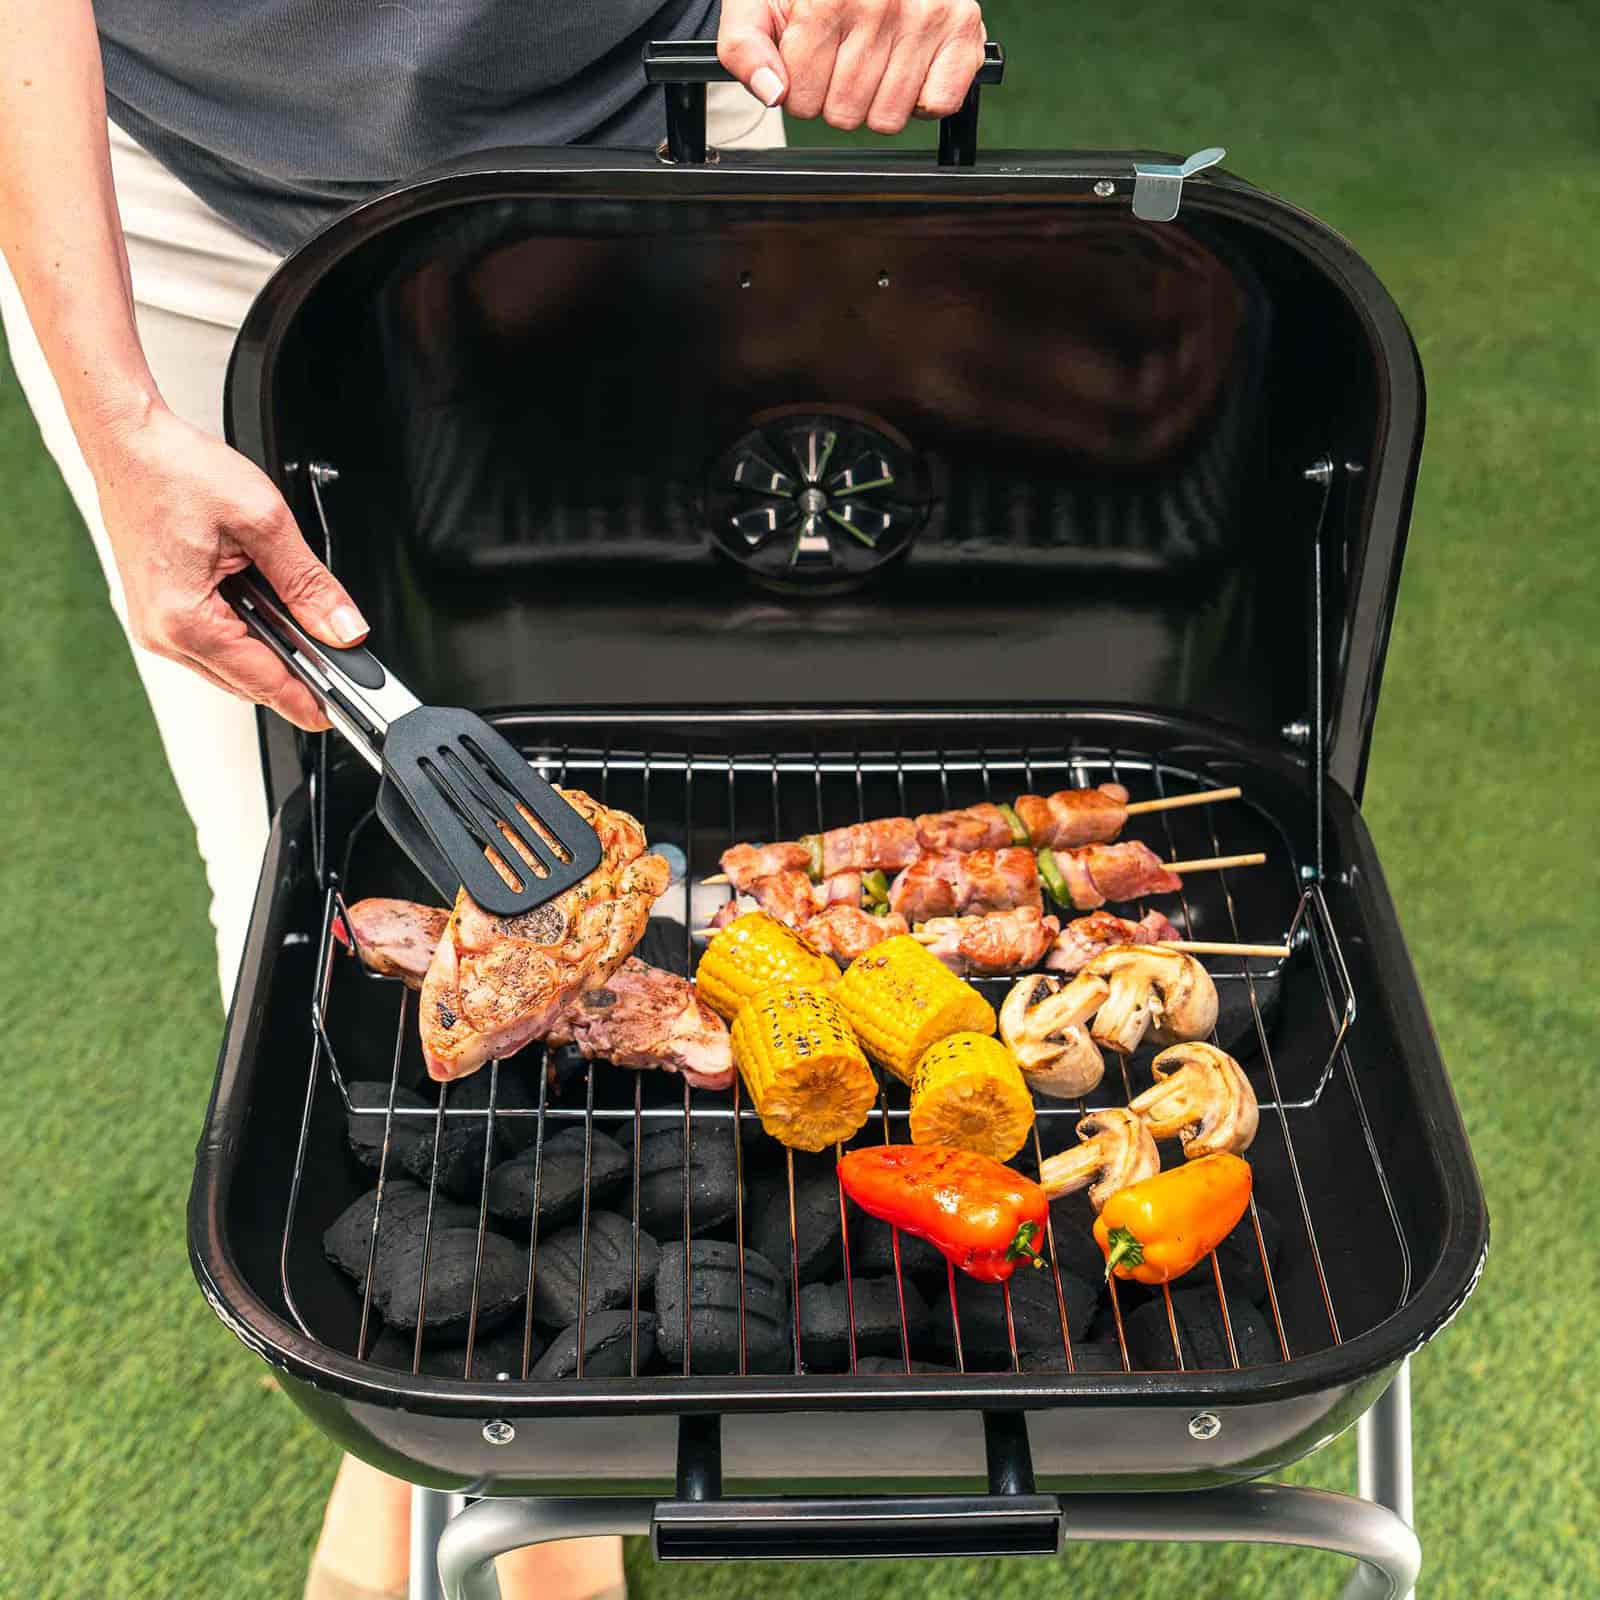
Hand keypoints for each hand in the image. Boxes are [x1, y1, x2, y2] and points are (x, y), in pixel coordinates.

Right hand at [89, 403, 367, 730]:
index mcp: (184, 620)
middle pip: (247, 683)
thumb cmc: (176, 471)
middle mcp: (162, 633)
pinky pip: (213, 646)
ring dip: (269, 655)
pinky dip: (245, 637)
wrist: (129, 443)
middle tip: (338, 667)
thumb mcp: (264, 522)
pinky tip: (265, 613)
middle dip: (294, 678)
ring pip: (230, 668)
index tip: (340, 714)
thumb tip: (344, 629)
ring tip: (302, 629)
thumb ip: (310, 584)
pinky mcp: (159, 615)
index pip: (263, 681)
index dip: (309, 700)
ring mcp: (156, 627)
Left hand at [718, 0, 985, 132]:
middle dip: (835, 97)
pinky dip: (922, 98)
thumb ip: (745, 46)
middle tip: (841, 58)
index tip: (805, 60)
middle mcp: (883, 2)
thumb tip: (772, 92)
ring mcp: (928, 14)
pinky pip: (938, 105)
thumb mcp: (757, 1)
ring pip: (888, 118)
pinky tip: (908, 66)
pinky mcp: (963, 26)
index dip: (797, 92)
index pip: (801, 100)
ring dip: (876, 101)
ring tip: (874, 60)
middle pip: (844, 114)